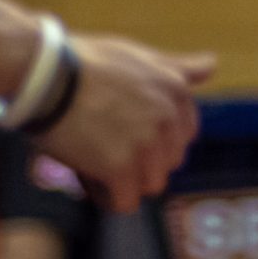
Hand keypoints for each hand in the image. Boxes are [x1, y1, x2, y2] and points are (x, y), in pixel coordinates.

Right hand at [32, 34, 215, 213]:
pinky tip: (89, 178)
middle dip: (141, 160)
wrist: (46, 75)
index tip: (127, 132)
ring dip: (124, 180)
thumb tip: (211, 65)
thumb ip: (177, 67)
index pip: (184, 135)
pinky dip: (107, 196)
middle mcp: (167, 117)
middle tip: (106, 143)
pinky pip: (125, 202)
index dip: (155, 140)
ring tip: (96, 158)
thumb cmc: (86, 63)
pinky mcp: (120, 168)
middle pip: (167, 162)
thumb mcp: (138, 56)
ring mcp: (145, 144)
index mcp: (175, 90)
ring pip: (149, 185)